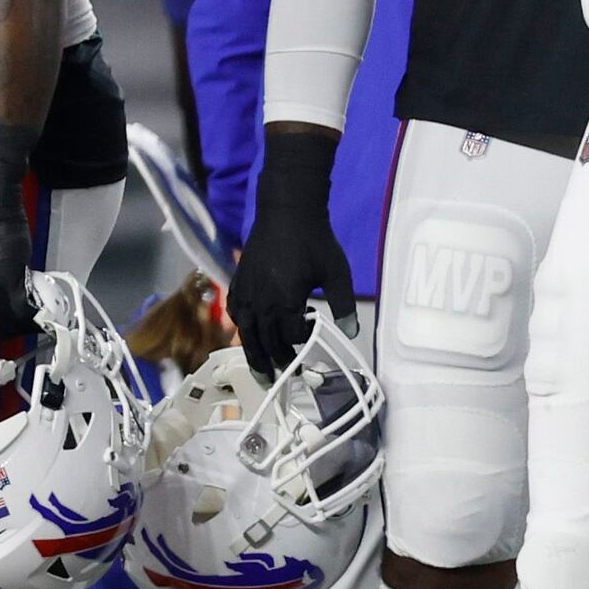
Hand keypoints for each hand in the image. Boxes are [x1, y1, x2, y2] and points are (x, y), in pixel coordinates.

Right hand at [233, 124, 354, 373]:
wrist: (287, 210)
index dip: (298, 351)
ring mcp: (247, 291)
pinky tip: (247, 334)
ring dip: (254, 353)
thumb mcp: (337, 272)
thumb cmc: (315, 240)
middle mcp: (261, 301)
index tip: (307, 359)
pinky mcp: (239, 281)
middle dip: (275, 362)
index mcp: (285, 301)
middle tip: (282, 378)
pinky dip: (241, 328)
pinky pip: (236, 312)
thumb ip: (344, 305)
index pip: (290, 338)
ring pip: (247, 332)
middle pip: (266, 341)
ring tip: (260, 371)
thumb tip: (351, 333)